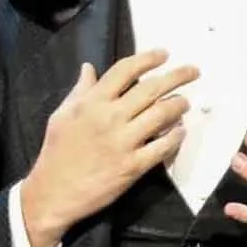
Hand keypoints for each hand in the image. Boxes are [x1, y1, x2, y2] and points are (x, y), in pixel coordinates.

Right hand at [21, 49, 198, 246]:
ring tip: (185, 102)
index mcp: (92, 102)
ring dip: (179, 105)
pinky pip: (162, 147)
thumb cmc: (56, 152)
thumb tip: (88, 68)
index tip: (164, 54)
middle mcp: (111, 117)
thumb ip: (80, 90)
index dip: (148, 58)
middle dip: (177, 76)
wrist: (54, 192)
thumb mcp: (62, 115)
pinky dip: (175, 137)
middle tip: (193, 71)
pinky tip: (181, 131)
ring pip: (161, 115)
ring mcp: (123, 142)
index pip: (125, 70)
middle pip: (151, 89)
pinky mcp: (133, 166)